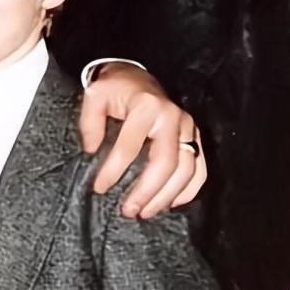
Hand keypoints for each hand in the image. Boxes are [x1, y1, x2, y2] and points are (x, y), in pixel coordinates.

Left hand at [78, 63, 206, 218]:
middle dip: (146, 191)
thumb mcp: (94, 96)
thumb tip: (91, 153)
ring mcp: (188, 128)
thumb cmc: (114, 88)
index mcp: (146, 106)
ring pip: (186, 170)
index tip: (100, 188)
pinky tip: (170, 204)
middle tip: (128, 210)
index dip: (114, 170)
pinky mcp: (195, 137)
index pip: (130, 145)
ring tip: (145, 212)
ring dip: (166, 196)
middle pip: (165, 163)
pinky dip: (188, 190)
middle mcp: (173, 117)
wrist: (136, 76)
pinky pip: (199, 169)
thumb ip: (89, 124)